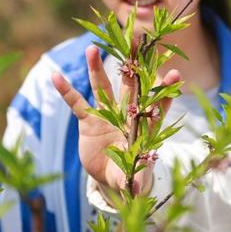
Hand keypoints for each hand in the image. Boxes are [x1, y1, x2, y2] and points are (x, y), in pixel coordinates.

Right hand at [52, 45, 179, 193]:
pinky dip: (66, 91)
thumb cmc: (131, 174)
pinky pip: (76, 103)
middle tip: (137, 40)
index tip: (175, 76)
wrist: (113, 175)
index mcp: (143, 128)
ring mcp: (107, 115)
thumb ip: (135, 180)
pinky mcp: (88, 121)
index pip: (157, 108)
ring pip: (102, 88)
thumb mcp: (133, 178)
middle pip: (131, 87)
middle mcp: (127, 115)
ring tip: (91, 48)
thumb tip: (137, 191)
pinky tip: (55, 76)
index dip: (165, 93)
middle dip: (134, 66)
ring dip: (96, 69)